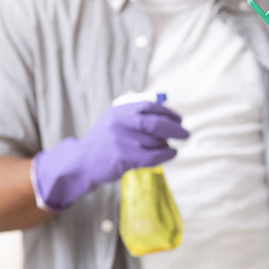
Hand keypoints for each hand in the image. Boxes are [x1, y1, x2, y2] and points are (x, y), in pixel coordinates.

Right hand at [31, 100, 187, 210]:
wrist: (82, 162)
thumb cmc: (104, 142)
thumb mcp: (114, 120)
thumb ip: (135, 113)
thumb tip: (166, 108)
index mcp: (118, 110)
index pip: (149, 106)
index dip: (168, 112)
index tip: (179, 119)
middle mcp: (119, 123)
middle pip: (156, 123)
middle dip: (175, 129)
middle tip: (186, 134)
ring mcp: (121, 140)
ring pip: (155, 142)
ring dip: (166, 145)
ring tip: (166, 147)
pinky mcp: (123, 157)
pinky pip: (153, 156)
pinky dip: (167, 155)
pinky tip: (172, 154)